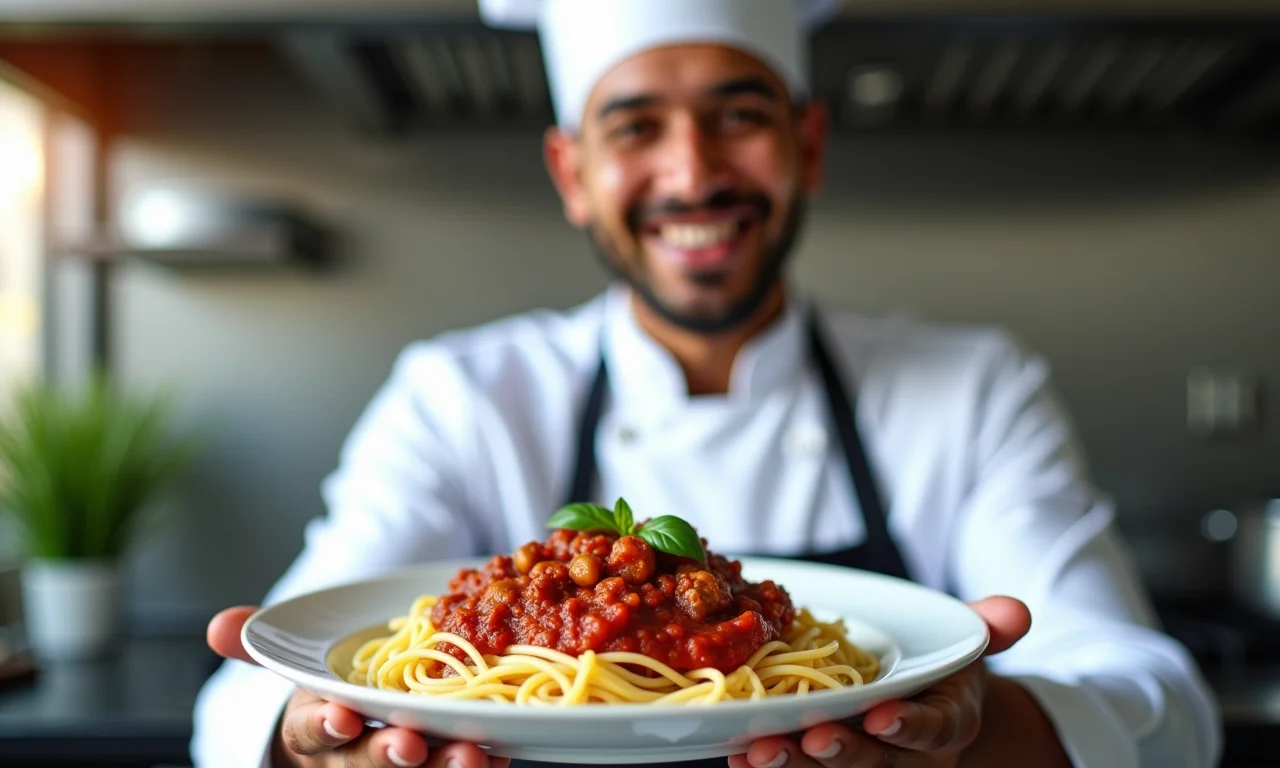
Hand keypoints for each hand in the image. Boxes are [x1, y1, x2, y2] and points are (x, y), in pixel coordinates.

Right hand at [208, 606, 509, 767]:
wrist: (354, 724)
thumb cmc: (327, 689)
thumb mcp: (294, 664)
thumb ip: (261, 644)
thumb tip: (217, 626)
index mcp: (313, 727)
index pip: (312, 731)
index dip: (326, 725)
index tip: (342, 717)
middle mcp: (352, 756)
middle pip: (367, 762)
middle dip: (389, 754)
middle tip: (412, 744)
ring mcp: (394, 764)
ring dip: (447, 765)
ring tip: (474, 753)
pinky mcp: (435, 765)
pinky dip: (482, 761)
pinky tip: (501, 748)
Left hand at [729, 597, 1031, 767]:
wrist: (923, 701)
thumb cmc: (940, 666)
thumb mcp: (965, 642)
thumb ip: (988, 627)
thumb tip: (1016, 613)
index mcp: (946, 721)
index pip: (931, 728)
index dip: (908, 725)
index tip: (881, 716)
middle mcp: (908, 755)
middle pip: (874, 761)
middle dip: (841, 752)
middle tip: (808, 738)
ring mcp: (868, 764)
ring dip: (792, 764)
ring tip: (755, 751)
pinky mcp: (827, 764)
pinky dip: (769, 765)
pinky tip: (736, 751)